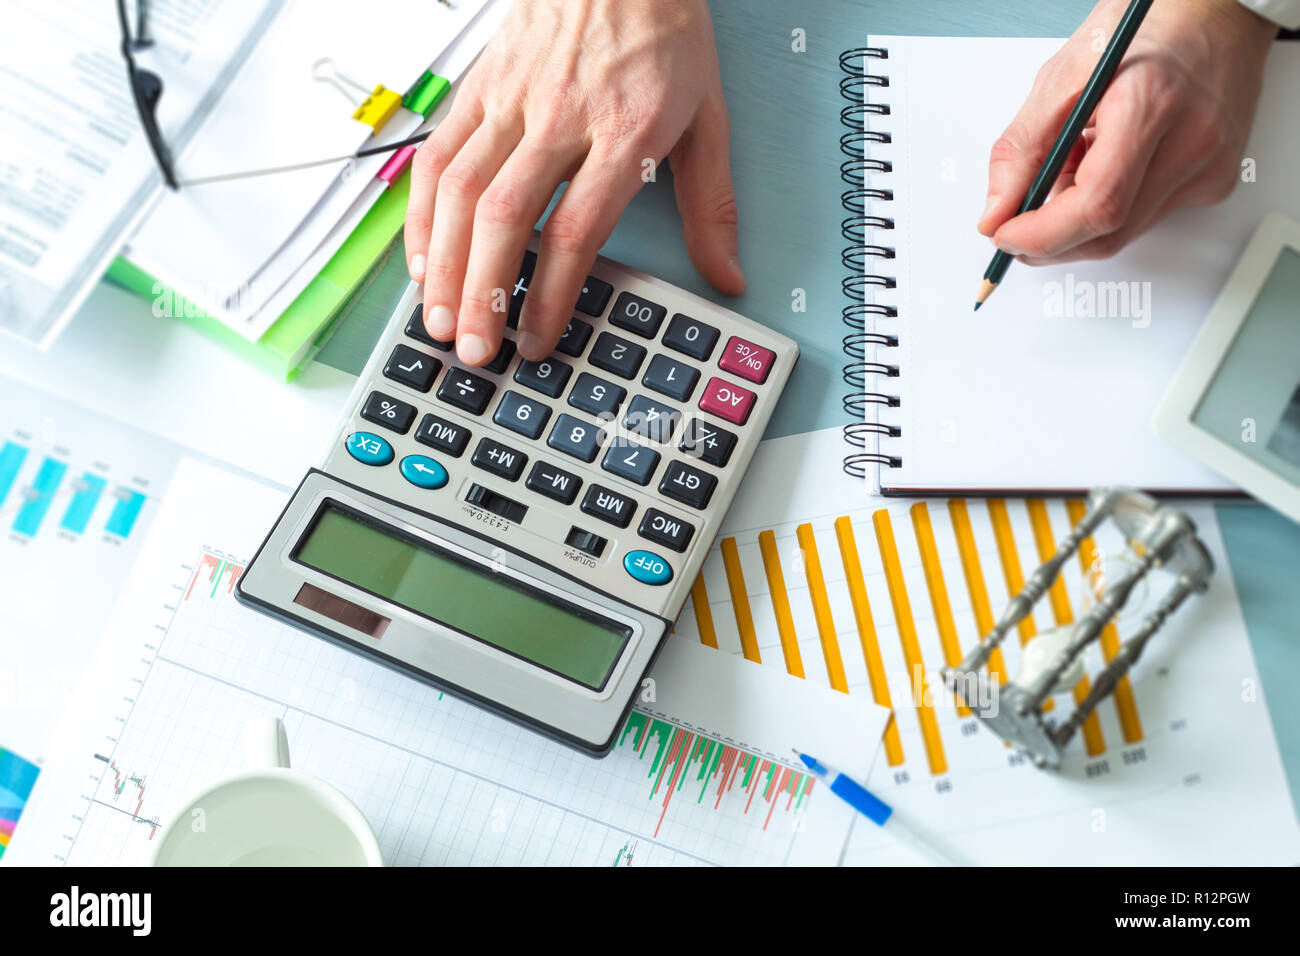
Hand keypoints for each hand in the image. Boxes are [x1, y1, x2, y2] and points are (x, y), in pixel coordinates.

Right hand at [403, 0, 743, 366]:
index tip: (539, 339)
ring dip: (443, 263)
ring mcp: (512, 101)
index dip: (550, 295)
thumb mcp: (708, 118)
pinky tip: (422, 256)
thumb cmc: (664, 32)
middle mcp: (560, 117)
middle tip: (475, 349)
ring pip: (460, 191)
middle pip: (506, 218)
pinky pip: (437, 155)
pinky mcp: (480, 88)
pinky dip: (422, 212)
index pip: (575, 230)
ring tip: (438, 319)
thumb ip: (711, 205)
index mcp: (624, 132)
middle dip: (483, 294)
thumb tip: (725, 274)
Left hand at [977, 0, 1277, 264]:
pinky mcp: (1215, 180)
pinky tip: (1103, 165)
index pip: (1096, 205)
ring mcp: (1210, 166)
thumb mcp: (1062, 76)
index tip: (1005, 235)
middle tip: (1016, 222)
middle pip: (1109, 232)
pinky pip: (1145, 217)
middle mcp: (1193, 142)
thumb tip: (996, 212)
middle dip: (1051, 239)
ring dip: (1077, 218)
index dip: (1043, 234)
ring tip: (1071, 165)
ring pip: (1123, 233)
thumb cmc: (1140, 30)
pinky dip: (1108, 206)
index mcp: (1152, 104)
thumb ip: (1022, 148)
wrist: (1212, 13)